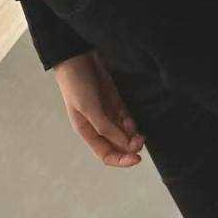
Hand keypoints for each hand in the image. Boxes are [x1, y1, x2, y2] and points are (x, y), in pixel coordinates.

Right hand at [53, 50, 144, 166]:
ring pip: (125, 133)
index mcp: (87, 131)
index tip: (137, 158)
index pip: (106, 155)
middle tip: (140, 139)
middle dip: (130, 146)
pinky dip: (132, 123)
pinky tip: (131, 119)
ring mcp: (107, 113)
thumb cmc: (77, 84)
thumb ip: (107, 128)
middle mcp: (97, 125)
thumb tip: (126, 146)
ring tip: (135, 128)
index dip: (121, 161)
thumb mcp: (89, 108)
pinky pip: (127, 119)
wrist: (77, 56)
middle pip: (118, 146)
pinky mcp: (115, 102)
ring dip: (132, 135)